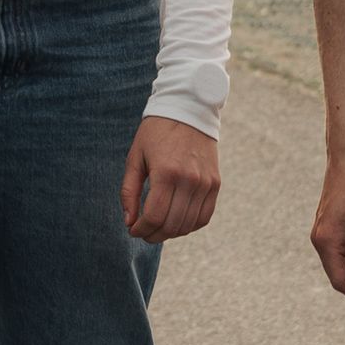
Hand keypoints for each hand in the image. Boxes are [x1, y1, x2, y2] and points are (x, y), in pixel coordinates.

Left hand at [121, 117, 220, 242]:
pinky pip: (204, 217)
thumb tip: (129, 222)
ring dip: (171, 233)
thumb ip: (129, 191)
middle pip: (171, 225)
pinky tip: (177, 222)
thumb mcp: (135, 157)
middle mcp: (189, 180)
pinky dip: (190, 226)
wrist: (188, 109)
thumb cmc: (156, 133)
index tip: (133, 230)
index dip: (141, 230)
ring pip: (188, 225)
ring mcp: (205, 183)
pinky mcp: (215, 183)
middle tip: (143, 233)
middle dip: (153, 235)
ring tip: (158, 229)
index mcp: (166, 172)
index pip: (154, 216)